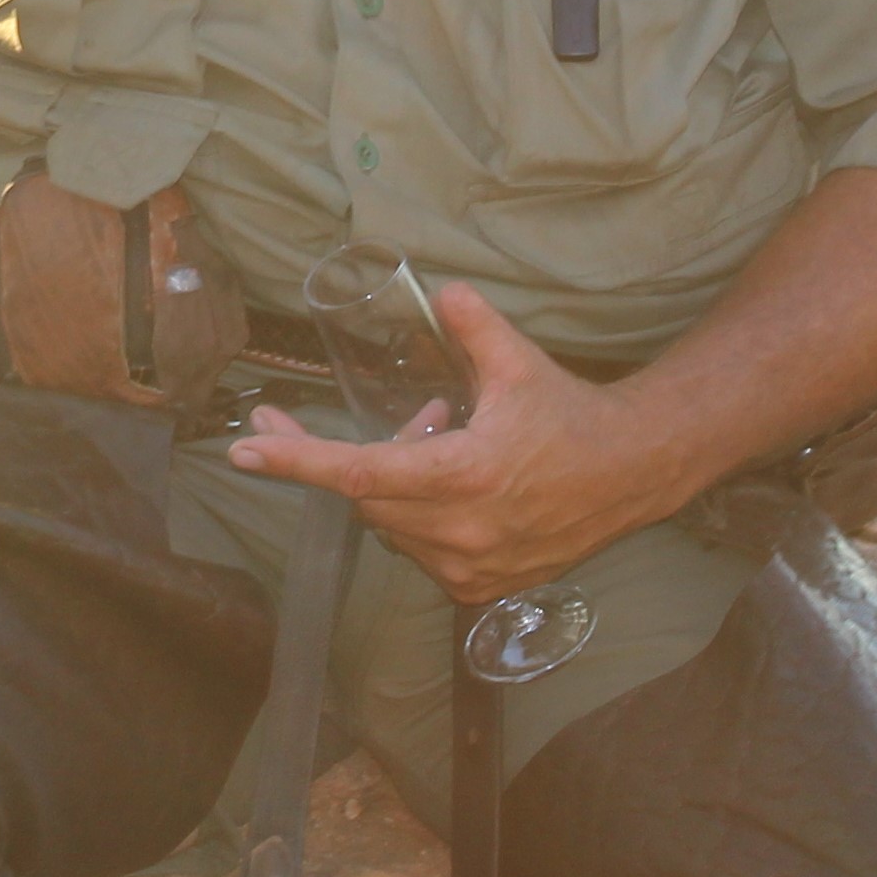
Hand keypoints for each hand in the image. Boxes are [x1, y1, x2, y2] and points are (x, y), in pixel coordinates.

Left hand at [223, 284, 684, 603]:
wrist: (631, 474)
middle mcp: (457, 533)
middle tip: (422, 414)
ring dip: (401, 484)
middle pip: (368, 497)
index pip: (357, 473)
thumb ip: (474, 324)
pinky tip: (464, 488)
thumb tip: (443, 290)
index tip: (244, 451)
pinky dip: (424, 517)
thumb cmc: (571, 416)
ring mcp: (468, 567)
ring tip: (455, 444)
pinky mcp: (479, 587)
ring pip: (392, 525)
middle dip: (367, 455)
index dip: (296, 460)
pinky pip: (420, 550)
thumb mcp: (520, 363)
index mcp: (461, 477)